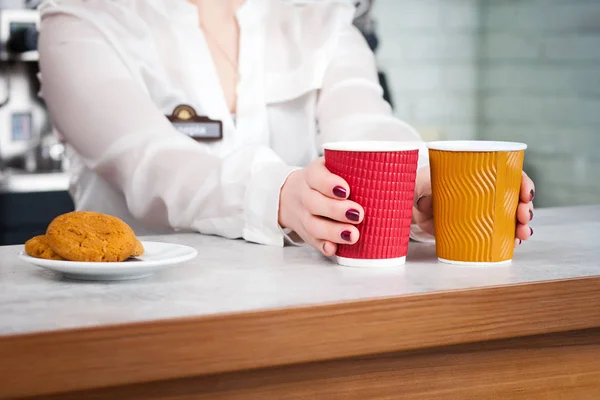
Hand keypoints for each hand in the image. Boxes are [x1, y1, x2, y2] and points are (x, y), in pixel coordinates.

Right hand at [278, 157, 363, 256]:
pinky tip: (333, 249)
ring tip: (353, 235)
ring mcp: (304, 217)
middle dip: (336, 210)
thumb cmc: (321, 182)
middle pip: (314, 203)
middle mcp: (305, 196)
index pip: (316, 176)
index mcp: (311, 176)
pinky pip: (313, 242)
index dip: (329, 184)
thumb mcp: (329, 167)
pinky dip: (323, 246)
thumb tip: (387, 172)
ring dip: (333, 232)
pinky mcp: (307, 234)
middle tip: (358, 214)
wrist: (290, 196)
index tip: (346, 190)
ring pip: (313, 225)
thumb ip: (351, 167)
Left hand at [413, 168, 535, 246]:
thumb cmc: (424, 186)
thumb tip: (424, 202)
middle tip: (523, 216)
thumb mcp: (422, 184)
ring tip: (522, 233)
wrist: (416, 203)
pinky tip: (516, 243)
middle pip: (515, 197)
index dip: (523, 182)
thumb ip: (423, 193)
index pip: (509, 173)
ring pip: (512, 216)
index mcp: (480, 174)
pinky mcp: (479, 228)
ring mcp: (485, 211)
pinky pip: (501, 233)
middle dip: (526, 207)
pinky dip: (511, 238)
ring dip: (522, 225)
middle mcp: (488, 192)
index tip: (526, 193)